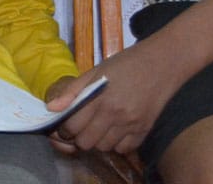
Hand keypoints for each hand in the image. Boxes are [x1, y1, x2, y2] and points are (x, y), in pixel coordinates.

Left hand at [47, 37, 182, 154]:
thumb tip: (51, 109)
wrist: (161, 63)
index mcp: (99, 97)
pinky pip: (123, 149)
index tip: (68, 123)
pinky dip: (117, 143)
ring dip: (98, 140)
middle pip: (86, 143)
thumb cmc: (125, 63)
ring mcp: (130, 124)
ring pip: (103, 148)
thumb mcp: (96, 70)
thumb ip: (72, 91)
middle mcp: (114, 114)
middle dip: (80, 137)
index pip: (72, 126)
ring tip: (101, 125)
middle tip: (83, 125)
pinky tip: (117, 128)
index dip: (65, 127)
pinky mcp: (144, 131)